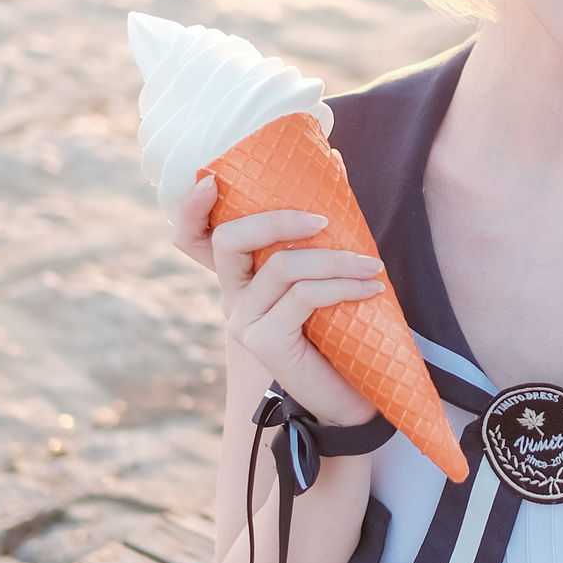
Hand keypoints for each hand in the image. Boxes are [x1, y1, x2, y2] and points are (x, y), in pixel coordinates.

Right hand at [181, 175, 381, 428]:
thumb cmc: (341, 334)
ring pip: (281, 267)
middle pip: (230, 241)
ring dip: (334, 259)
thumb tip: (332, 162)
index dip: (190, 210)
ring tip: (372, 266)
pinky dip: (341, 286)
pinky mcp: (265, 342)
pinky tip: (370, 289)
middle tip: (325, 219)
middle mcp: (232, 299)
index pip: (193, 240)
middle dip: (277, 220)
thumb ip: (319, 230)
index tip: (210, 181)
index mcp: (240, 280)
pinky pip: (303, 297)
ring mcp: (243, 322)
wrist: (351, 399)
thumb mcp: (325, 275)